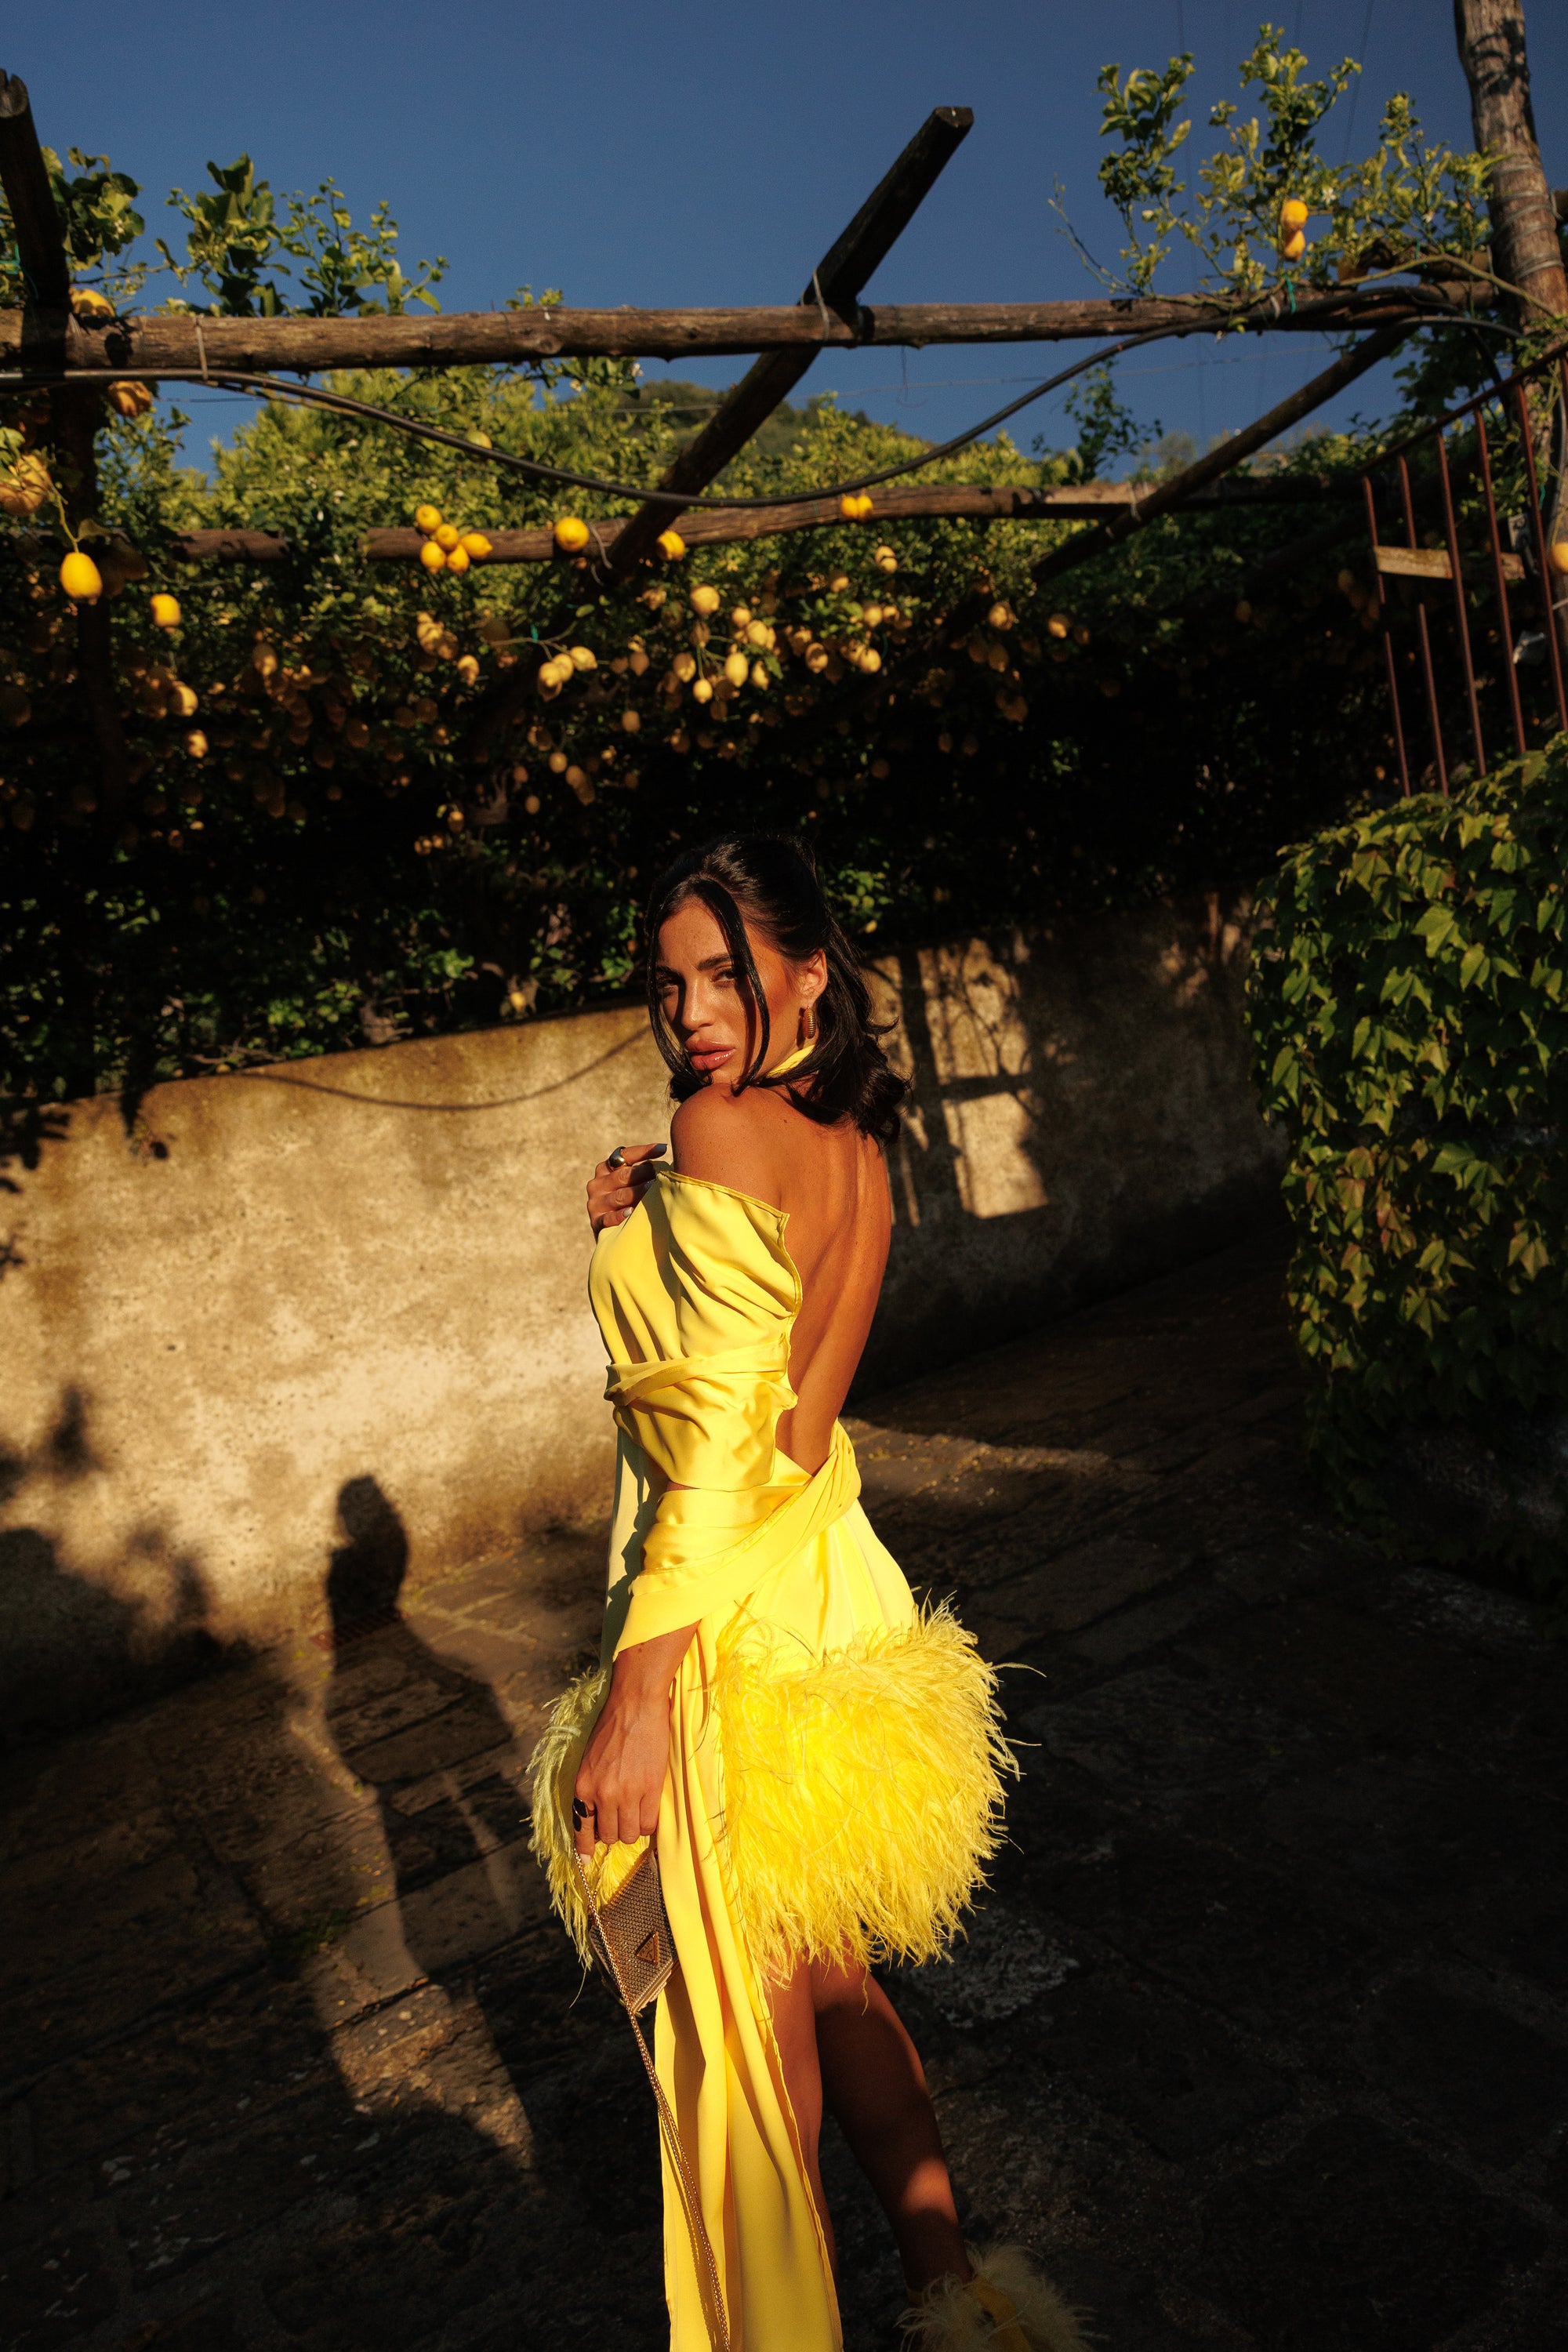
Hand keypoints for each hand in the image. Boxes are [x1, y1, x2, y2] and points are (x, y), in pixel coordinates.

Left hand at [572, 1625, 694, 1853]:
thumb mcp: (588, 1761)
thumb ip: (590, 1789)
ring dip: (632, 1827)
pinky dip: (648, 1822)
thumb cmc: (610, 1729)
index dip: (585, 1848)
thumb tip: (594, 1816)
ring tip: (636, 1810)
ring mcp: (628, 1793)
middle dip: (614, 1830)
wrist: (635, 1705)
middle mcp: (602, 1794)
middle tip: (621, 1816)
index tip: (586, 1861)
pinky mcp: (650, 1789)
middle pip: (609, 1836)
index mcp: (583, 1786)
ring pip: (629, 1834)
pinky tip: (648, 1807)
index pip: (581, 1829)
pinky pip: (649, 1824)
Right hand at [587, 1141, 665, 1235]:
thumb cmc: (629, 1202)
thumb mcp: (631, 1184)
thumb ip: (643, 1172)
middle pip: (623, 1176)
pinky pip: (608, 1218)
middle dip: (643, 1173)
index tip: (663, 1148)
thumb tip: (670, 1160)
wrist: (613, 1234)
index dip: (644, 1151)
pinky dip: (619, 1215)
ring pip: (619, 1196)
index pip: (625, 1155)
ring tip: (653, 1189)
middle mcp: (598, 1183)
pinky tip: (631, 1213)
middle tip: (661, 1174)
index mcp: (606, 1169)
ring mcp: (595, 1203)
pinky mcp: (596, 1222)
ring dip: (637, 1193)